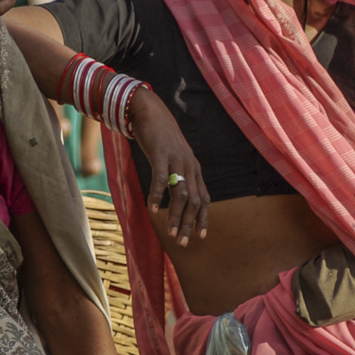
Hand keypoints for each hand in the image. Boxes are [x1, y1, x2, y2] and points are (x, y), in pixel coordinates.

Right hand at [129, 87, 208, 246]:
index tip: (200, 236)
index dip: (203, 218)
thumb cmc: (161, 139)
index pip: (203, 198)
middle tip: (181, 242)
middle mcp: (189, 166)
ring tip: (169, 232)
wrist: (151, 112)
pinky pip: (161, 178)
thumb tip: (177, 198)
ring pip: (180, 193)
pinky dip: (158, 195)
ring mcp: (176, 160)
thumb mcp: (175, 159)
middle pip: (193, 201)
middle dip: (188, 224)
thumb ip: (178, 177)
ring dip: (175, 215)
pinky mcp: (161, 154)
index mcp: (194, 169)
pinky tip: (153, 209)